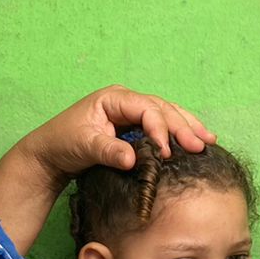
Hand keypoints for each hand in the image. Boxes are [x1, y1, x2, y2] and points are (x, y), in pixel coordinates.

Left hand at [17, 86, 214, 186]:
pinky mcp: (135, 128)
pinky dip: (179, 133)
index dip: (159, 129)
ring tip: (210, 140)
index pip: (146, 109)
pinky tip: (197, 139)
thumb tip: (133, 160)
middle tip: (201, 145)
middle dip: (184, 127)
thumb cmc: (62, 144)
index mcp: (114, 98)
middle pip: (163, 109)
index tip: (165, 152)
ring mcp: (132, 113)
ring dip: (188, 127)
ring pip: (168, 115)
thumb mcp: (83, 145)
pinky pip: (163, 126)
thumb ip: (108, 150)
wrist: (49, 155)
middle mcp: (127, 102)